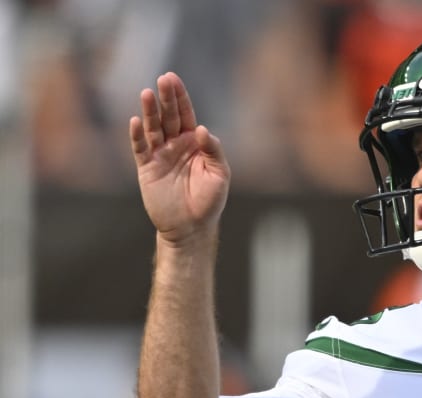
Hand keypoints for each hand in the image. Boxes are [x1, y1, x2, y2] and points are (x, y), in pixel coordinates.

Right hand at [129, 72, 229, 244]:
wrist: (191, 227)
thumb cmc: (209, 201)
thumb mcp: (219, 174)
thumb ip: (212, 150)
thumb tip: (201, 129)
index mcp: (194, 143)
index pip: (186, 115)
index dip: (180, 97)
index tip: (173, 79)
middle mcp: (176, 145)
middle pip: (169, 116)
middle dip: (166, 98)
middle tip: (163, 80)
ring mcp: (160, 155)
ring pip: (153, 128)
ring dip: (149, 112)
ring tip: (146, 94)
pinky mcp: (146, 168)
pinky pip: (140, 148)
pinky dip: (137, 135)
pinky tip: (135, 122)